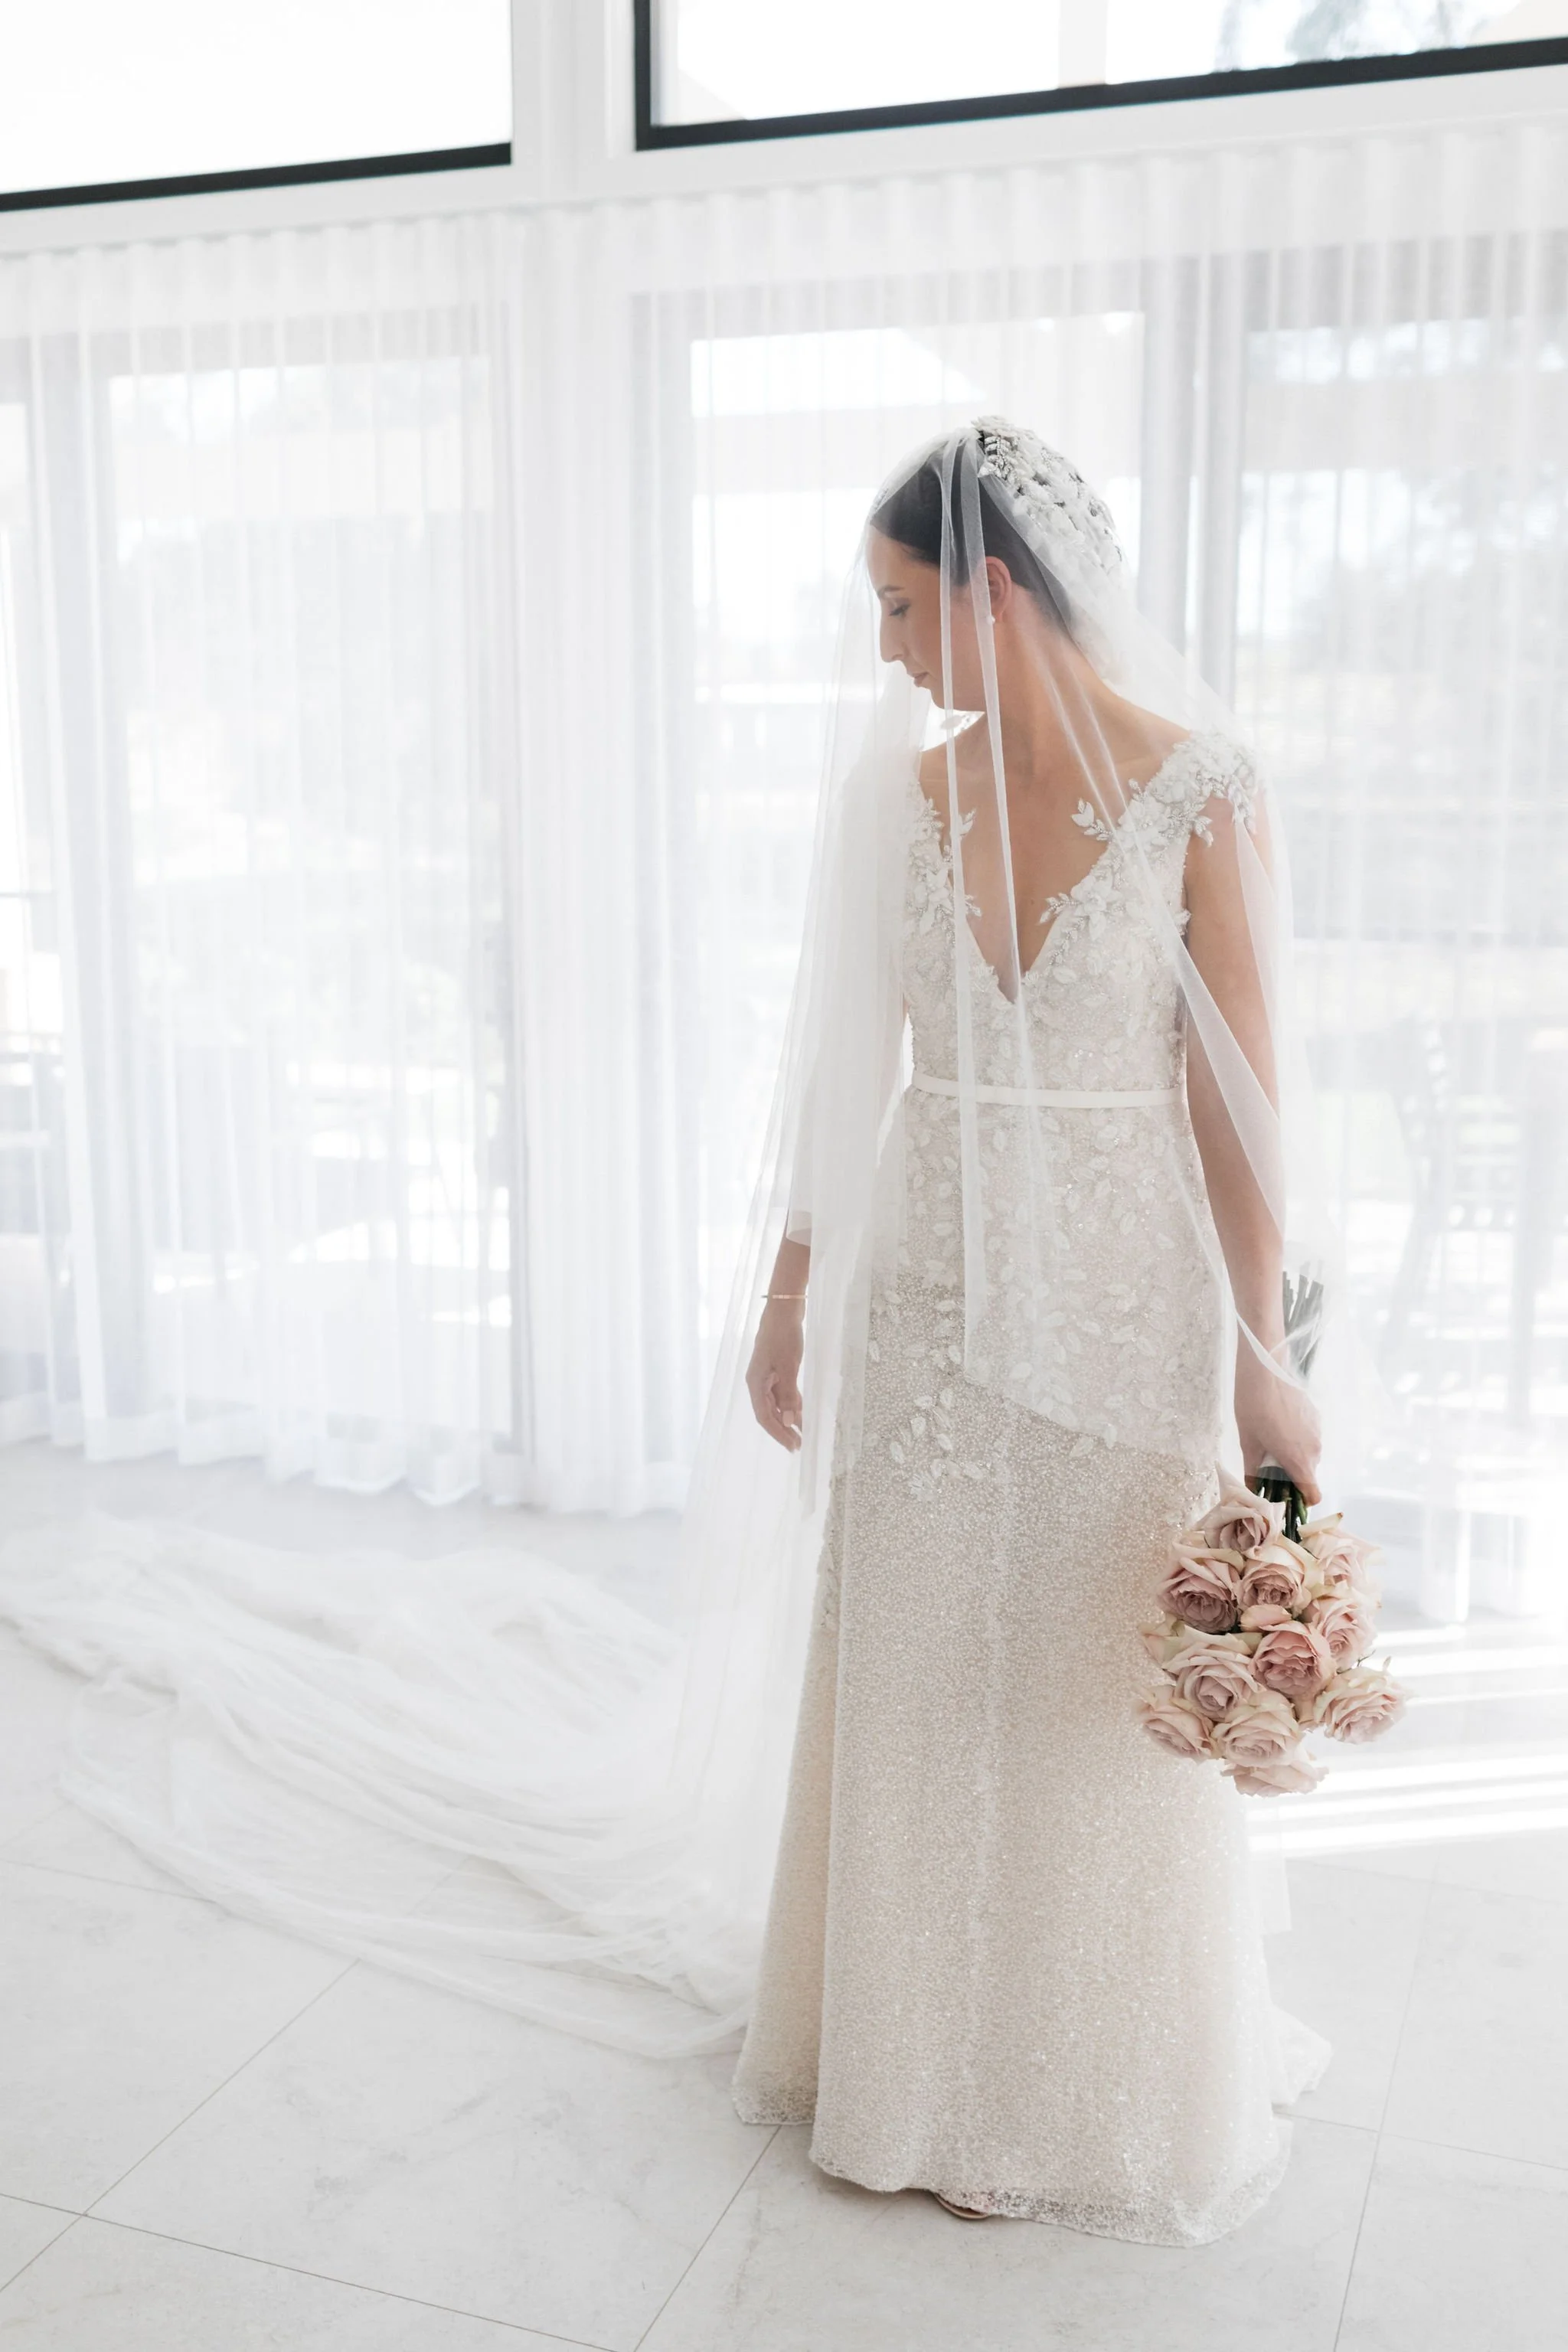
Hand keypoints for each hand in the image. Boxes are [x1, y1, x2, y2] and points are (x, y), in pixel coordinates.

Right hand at [747, 1301, 804, 1450]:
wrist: (783, 1308)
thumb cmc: (783, 1336)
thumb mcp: (788, 1367)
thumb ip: (788, 1395)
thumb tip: (788, 1421)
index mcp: (755, 1383)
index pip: (764, 1416)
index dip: (778, 1433)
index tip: (793, 1446)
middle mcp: (758, 1382)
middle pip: (769, 1413)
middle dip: (784, 1430)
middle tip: (800, 1444)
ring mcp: (767, 1375)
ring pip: (776, 1403)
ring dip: (788, 1417)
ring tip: (803, 1432)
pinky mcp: (776, 1368)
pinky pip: (782, 1392)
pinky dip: (791, 1403)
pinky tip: (801, 1411)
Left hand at [1235, 1347, 1321, 1505]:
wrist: (1265, 1370)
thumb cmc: (1253, 1408)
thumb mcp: (1248, 1444)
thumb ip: (1252, 1472)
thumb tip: (1251, 1491)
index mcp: (1299, 1460)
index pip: (1314, 1495)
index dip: (1301, 1501)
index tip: (1285, 1498)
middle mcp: (1314, 1449)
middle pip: (1308, 1474)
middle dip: (1291, 1476)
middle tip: (1267, 1467)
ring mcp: (1317, 1431)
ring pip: (1308, 1455)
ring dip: (1293, 1455)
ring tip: (1269, 1442)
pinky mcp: (1315, 1416)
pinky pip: (1309, 1437)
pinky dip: (1297, 1439)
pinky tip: (1278, 1425)